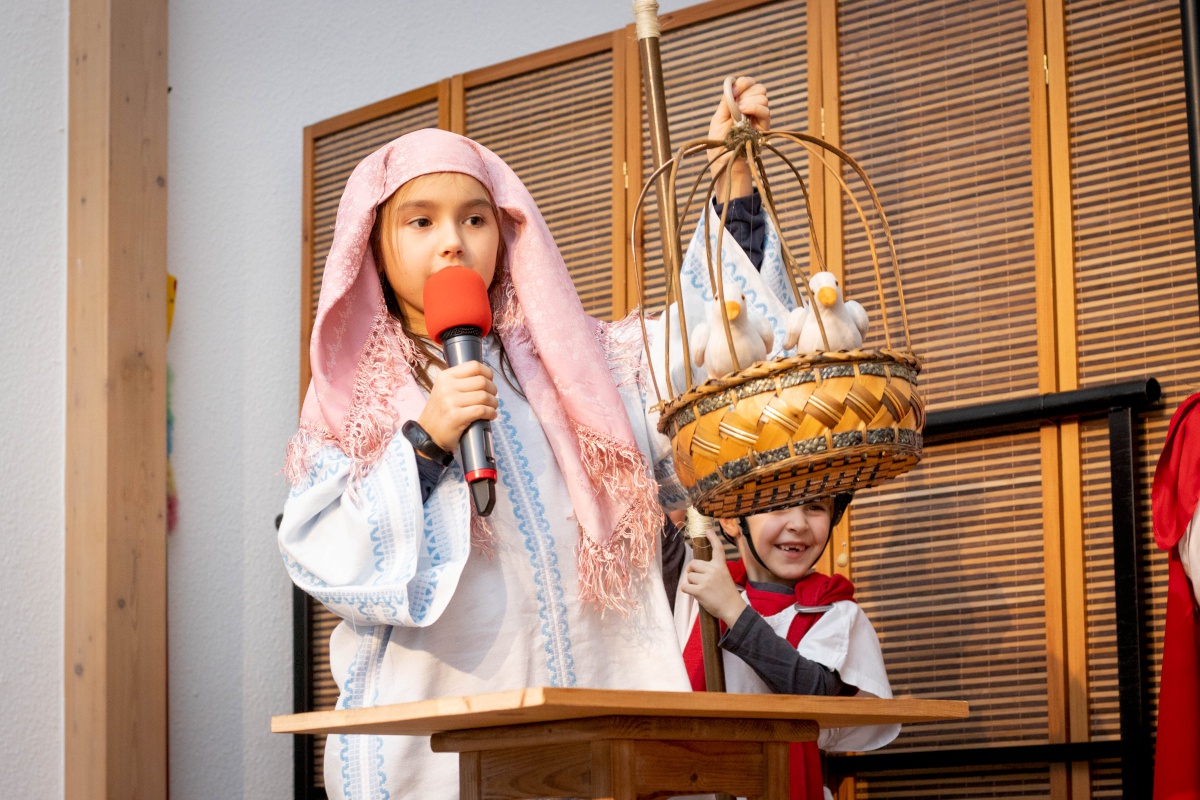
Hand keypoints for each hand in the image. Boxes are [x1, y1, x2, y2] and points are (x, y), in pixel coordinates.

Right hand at [417, 361, 497, 452]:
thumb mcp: (445, 389)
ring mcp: (450, 402)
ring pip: (484, 396)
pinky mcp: (456, 417)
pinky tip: (490, 416)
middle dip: (492, 390)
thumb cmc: (441, 411)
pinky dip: (490, 413)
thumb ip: (461, 381)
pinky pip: (481, 410)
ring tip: (492, 408)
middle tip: (492, 398)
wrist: (428, 434)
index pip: (474, 366)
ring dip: (493, 403)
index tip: (490, 382)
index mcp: (446, 377)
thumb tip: (486, 378)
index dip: (487, 373)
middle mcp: (447, 387)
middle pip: (482, 381)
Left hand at [680, 529, 746, 627]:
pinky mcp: (700, 590)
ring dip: (691, 583)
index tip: (708, 530)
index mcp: (720, 566)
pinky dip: (687, 590)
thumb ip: (712, 570)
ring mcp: (706, 580)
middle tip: (696, 579)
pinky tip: (694, 594)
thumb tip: (694, 568)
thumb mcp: (724, 577)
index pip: (717, 549)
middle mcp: (713, 570)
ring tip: (701, 590)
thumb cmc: (727, 595)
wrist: (732, 609)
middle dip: (691, 571)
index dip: (712, 538)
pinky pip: (685, 586)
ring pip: (689, 576)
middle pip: (693, 564)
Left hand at [707, 76, 770, 201]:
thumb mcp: (718, 120)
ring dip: (750, 101)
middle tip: (738, 104)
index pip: (747, 85)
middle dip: (747, 91)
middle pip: (757, 87)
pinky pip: (766, 110)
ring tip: (740, 113)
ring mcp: (758, 118)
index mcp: (738, 105)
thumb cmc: (719, 146)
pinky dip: (755, 107)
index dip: (743, 83)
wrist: (727, 164)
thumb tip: (734, 86)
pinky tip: (745, 112)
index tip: (737, 88)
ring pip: (763, 96)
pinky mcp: (764, 127)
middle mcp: (750, 109)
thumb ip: (726, 102)